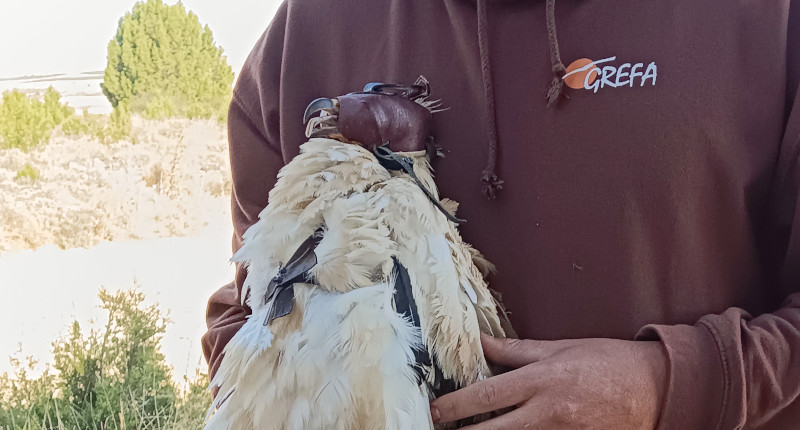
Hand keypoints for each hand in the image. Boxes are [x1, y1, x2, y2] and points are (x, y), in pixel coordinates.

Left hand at [429, 334, 667, 428]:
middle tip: (441, 428)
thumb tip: (481, 341)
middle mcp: (548, 411)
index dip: (456, 406)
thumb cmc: (607, 361)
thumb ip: (517, 350)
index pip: (487, 396)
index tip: (435, 410)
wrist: (656, 387)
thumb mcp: (560, 348)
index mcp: (541, 380)